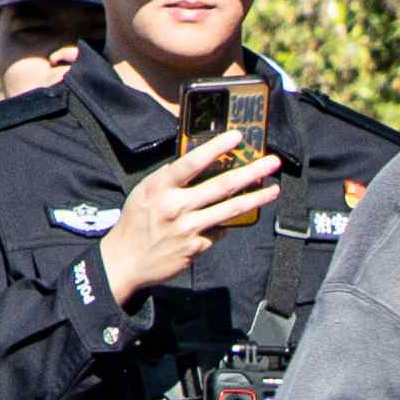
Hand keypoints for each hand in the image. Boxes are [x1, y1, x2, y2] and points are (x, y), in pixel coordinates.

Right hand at [96, 137, 285, 301]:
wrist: (125, 261)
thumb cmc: (136, 222)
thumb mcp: (146, 192)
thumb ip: (171, 179)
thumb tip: (202, 163)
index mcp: (159, 187)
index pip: (191, 162)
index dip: (216, 148)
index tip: (237, 137)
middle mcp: (175, 207)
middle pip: (221, 185)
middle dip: (251, 172)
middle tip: (272, 162)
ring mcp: (188, 229)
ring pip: (230, 210)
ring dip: (256, 199)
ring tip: (274, 189)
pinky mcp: (196, 248)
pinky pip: (220, 231)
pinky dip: (226, 223)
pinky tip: (228, 220)